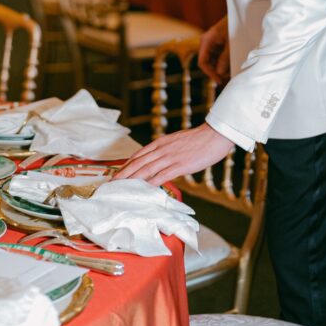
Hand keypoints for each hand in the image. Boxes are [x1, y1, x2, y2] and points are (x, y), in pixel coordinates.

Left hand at [113, 122, 234, 185]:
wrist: (213, 136)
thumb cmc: (198, 140)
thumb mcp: (176, 141)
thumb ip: (166, 149)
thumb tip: (159, 158)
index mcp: (160, 143)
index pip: (138, 154)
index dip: (126, 164)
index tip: (117, 173)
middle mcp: (161, 149)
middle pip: (138, 162)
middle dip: (124, 173)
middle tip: (112, 183)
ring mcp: (169, 157)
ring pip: (146, 169)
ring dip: (132, 179)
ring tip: (121, 187)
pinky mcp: (179, 165)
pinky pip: (161, 175)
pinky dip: (150, 182)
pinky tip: (143, 189)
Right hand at [197, 15, 229, 83]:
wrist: (242, 15)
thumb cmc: (235, 27)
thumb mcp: (230, 45)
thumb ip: (224, 59)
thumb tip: (219, 73)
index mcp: (206, 41)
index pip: (202, 62)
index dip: (210, 73)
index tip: (218, 80)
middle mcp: (206, 42)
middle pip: (207, 62)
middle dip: (216, 70)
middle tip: (227, 77)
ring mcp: (211, 42)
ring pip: (212, 59)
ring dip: (220, 66)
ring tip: (231, 71)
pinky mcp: (217, 42)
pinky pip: (217, 55)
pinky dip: (223, 61)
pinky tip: (231, 64)